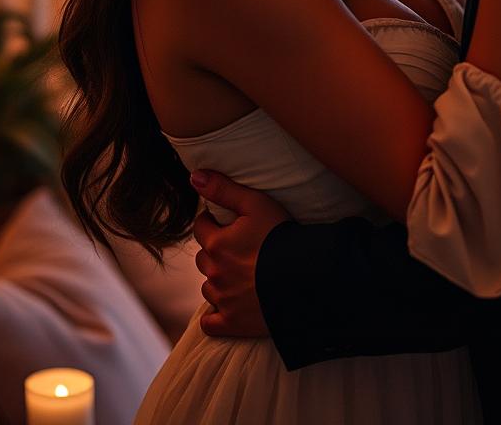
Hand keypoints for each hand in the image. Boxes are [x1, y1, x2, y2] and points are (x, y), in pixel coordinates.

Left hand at [190, 169, 291, 338]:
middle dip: (215, 250)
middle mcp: (214, 273)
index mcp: (217, 243)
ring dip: (218, 280)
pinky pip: (211, 323)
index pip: (201, 227)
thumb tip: (194, 176)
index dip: (212, 222)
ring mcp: (222, 300)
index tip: (226, 222)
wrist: (306, 278)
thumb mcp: (256, 204)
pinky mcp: (232, 324)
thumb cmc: (282, 237)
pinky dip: (215, 315)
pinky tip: (229, 306)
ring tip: (240, 274)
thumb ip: (224, 189)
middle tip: (238, 247)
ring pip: (208, 287)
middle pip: (204, 258)